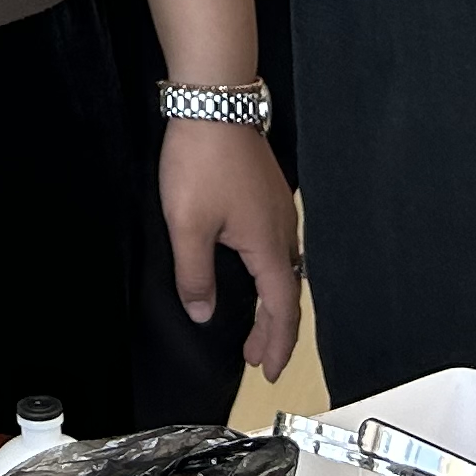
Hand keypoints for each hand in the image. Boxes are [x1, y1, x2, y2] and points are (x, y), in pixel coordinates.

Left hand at [160, 119, 301, 378]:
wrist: (213, 103)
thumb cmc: (201, 160)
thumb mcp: (187, 225)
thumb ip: (195, 275)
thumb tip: (203, 312)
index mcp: (269, 245)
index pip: (281, 309)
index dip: (276, 345)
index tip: (268, 372)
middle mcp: (284, 230)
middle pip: (288, 293)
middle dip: (274, 330)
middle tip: (259, 358)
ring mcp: (279, 209)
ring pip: (285, 269)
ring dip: (272, 301)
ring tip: (255, 322)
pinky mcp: (270, 193)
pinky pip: (278, 247)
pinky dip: (270, 273)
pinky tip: (253, 269)